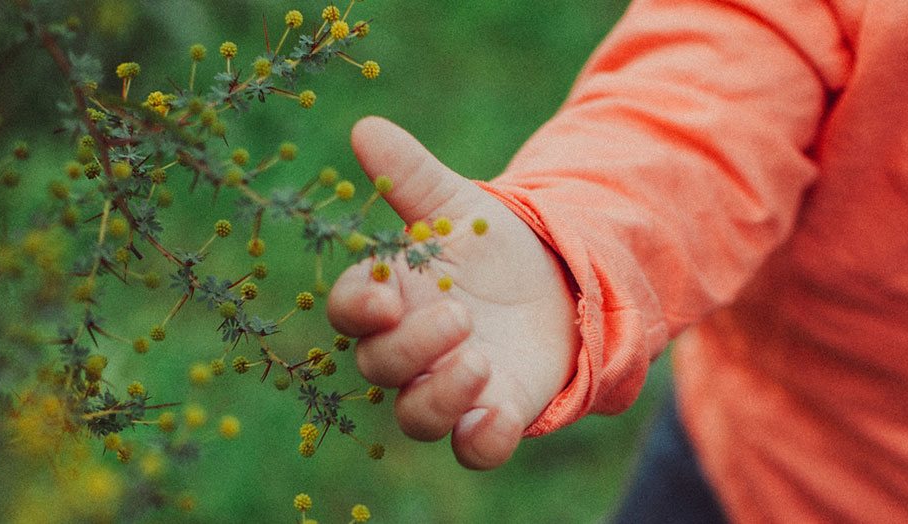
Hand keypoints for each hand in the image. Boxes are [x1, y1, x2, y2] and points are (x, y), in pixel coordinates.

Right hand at [328, 117, 577, 469]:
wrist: (557, 283)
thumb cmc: (490, 247)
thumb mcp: (458, 205)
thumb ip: (412, 175)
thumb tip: (366, 126)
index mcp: (390, 296)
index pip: (350, 310)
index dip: (359, 307)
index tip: (385, 295)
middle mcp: (409, 351)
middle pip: (381, 366)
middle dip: (413, 346)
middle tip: (460, 316)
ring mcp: (448, 389)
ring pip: (417, 416)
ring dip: (441, 396)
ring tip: (481, 360)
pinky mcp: (491, 417)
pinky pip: (472, 449)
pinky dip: (479, 441)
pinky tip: (497, 419)